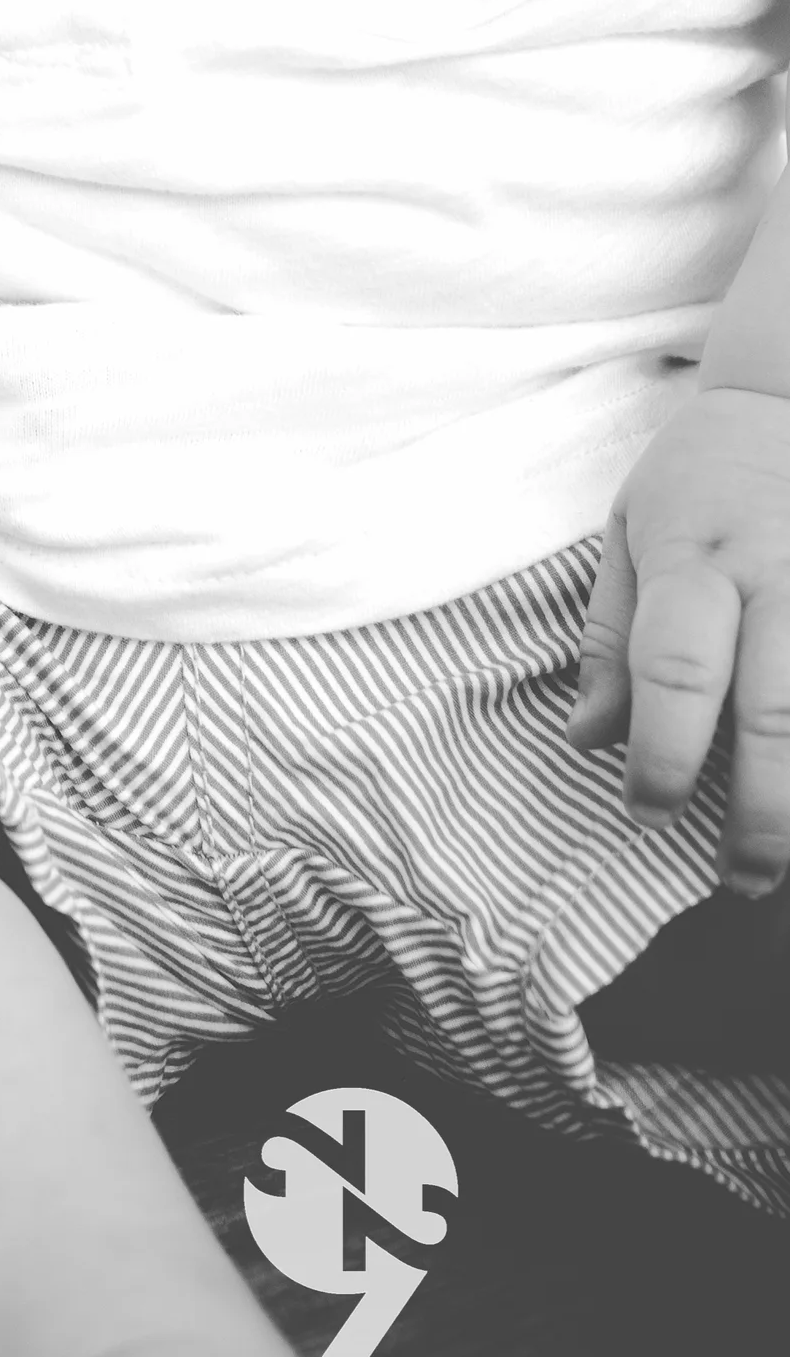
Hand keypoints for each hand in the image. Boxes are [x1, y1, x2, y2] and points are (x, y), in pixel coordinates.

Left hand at [568, 383, 789, 896]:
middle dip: (760, 813)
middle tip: (738, 880)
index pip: (678, 669)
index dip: (662, 752)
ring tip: (788, 863)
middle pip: (777, 712)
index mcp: (697, 557)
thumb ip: (611, 640)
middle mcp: (780, 576)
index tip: (645, 811)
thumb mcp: (627, 531)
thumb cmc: (699, 477)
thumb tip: (587, 741)